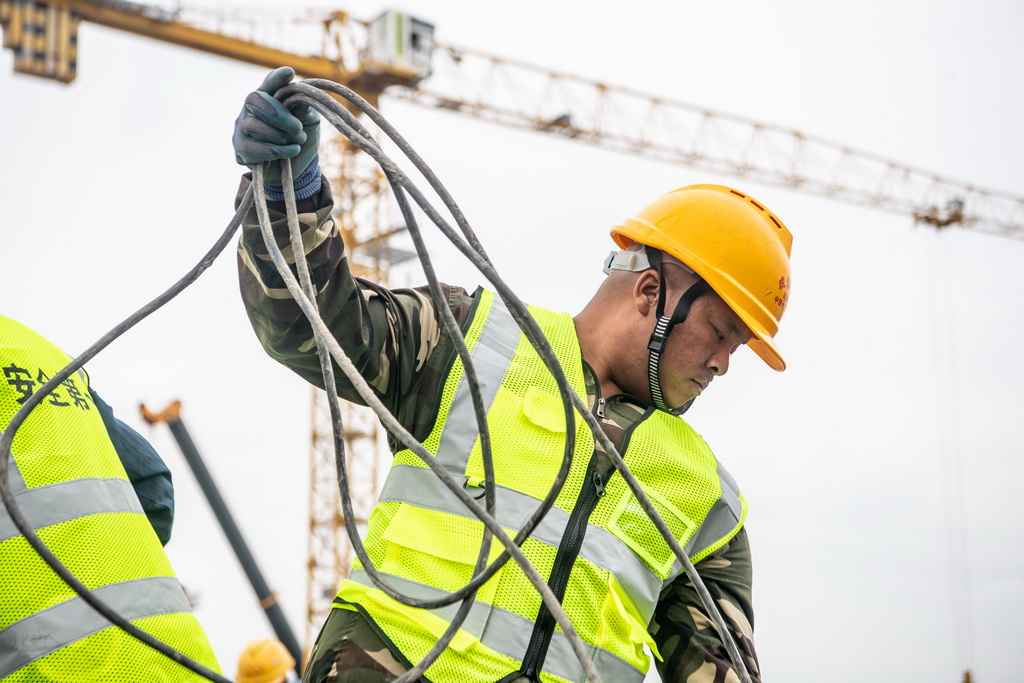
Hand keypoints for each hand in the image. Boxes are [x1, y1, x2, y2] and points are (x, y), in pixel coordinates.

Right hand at [232, 66, 319, 186]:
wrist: (298, 169)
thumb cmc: (301, 139)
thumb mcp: (309, 122)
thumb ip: (304, 108)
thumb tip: (301, 97)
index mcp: (268, 97)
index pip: (269, 83)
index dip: (276, 78)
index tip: (289, 73)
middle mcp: (250, 109)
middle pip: (254, 100)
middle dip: (280, 115)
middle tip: (298, 129)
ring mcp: (242, 129)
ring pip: (253, 126)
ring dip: (280, 137)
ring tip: (297, 143)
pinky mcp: (240, 150)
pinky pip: (252, 148)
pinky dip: (274, 151)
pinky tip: (288, 152)